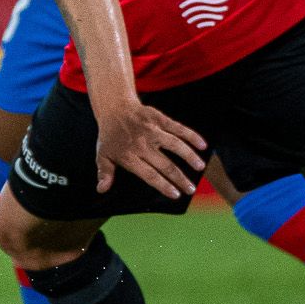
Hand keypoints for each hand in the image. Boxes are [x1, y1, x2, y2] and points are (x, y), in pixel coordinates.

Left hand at [93, 98, 209, 199]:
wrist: (114, 108)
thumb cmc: (110, 136)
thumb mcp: (103, 155)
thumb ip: (105, 173)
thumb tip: (101, 190)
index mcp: (128, 156)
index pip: (149, 174)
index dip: (163, 185)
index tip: (175, 195)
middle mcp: (141, 144)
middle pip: (164, 164)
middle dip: (179, 178)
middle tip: (191, 189)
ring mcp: (151, 130)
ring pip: (174, 145)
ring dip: (189, 156)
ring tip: (200, 168)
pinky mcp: (158, 119)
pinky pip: (177, 128)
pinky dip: (191, 136)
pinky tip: (203, 145)